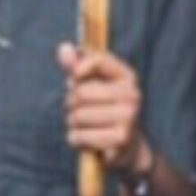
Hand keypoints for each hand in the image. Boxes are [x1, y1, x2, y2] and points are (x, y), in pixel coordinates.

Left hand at [59, 43, 144, 172]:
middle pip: (80, 93)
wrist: (128, 148)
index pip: (97, 60)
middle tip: (81, 111)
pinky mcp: (120, 139)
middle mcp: (132, 95)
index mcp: (127, 77)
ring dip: (73, 124)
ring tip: (86, 127)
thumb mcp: (92, 85)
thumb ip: (76, 66)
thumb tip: (63, 47)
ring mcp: (128, 117)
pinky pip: (79, 136)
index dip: (77, 69)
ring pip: (77, 117)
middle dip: (71, 104)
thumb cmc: (104, 111)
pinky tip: (89, 140)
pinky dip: (76, 139)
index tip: (75, 78)